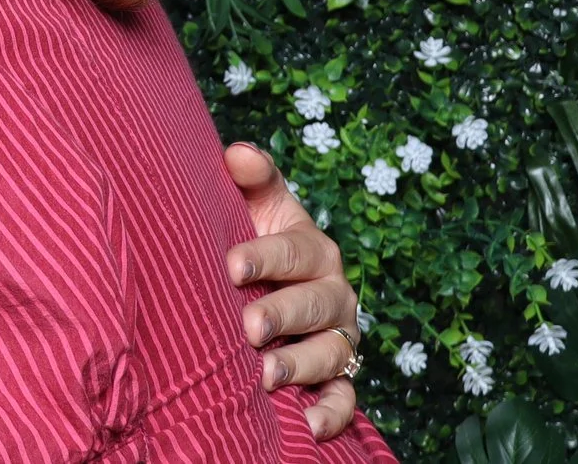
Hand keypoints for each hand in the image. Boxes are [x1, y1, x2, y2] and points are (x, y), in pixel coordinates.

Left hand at [222, 141, 360, 439]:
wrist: (264, 286)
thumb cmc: (252, 238)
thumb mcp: (255, 205)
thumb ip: (251, 178)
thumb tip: (237, 152)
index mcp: (314, 249)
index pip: (294, 251)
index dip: (265, 257)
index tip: (231, 266)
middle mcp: (334, 294)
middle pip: (314, 305)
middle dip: (282, 315)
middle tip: (247, 326)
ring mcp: (338, 338)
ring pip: (330, 354)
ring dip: (301, 365)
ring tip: (267, 374)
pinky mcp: (339, 378)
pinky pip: (346, 400)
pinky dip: (332, 413)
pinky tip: (309, 424)